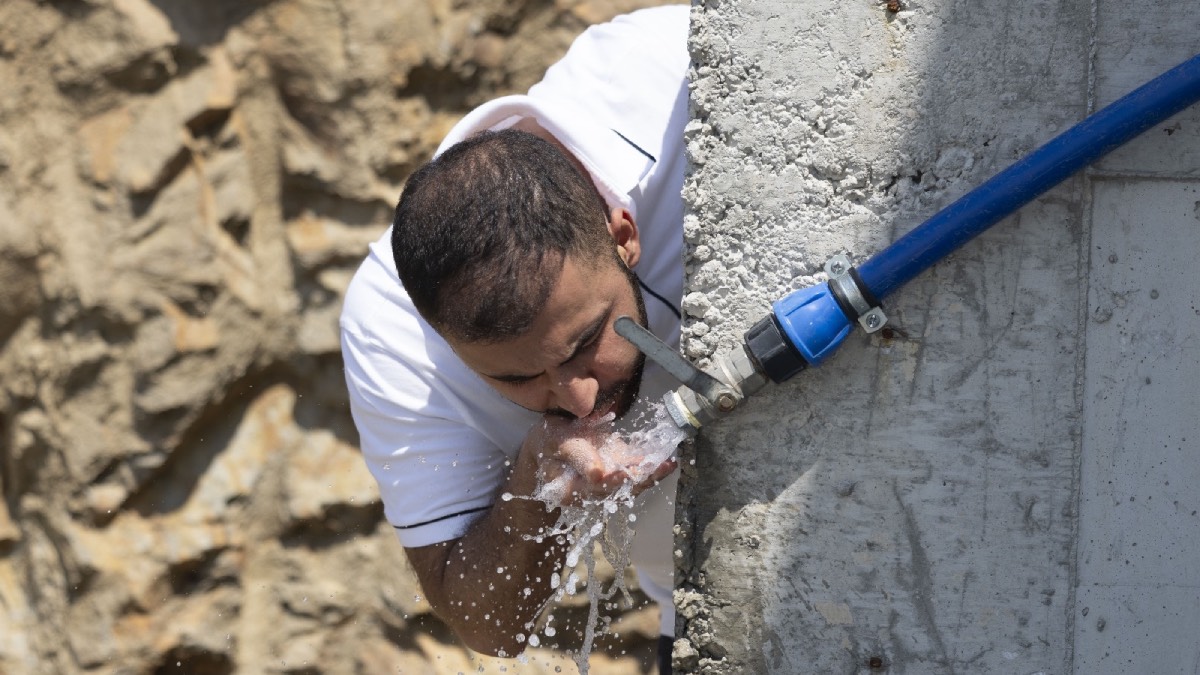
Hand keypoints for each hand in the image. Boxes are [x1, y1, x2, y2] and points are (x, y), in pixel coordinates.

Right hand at [519, 415, 676, 506]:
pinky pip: (636, 479)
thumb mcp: (556, 442)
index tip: (616, 473)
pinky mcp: (618, 479)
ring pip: (628, 487)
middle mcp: (588, 494)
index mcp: (567, 488)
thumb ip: (577, 456)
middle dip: (636, 479)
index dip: (606, 480)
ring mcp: (605, 488)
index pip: (589, 486)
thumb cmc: (551, 440)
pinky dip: (653, 471)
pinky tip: (669, 463)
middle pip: (613, 491)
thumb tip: (597, 474)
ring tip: (667, 464)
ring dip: (650, 476)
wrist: (555, 445)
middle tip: (655, 468)